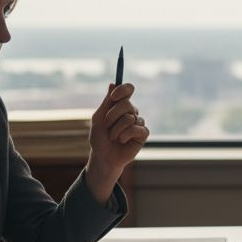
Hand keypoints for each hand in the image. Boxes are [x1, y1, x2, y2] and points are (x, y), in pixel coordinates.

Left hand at [85, 82, 149, 202]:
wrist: (103, 157)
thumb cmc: (100, 138)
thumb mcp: (98, 118)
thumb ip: (106, 102)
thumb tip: (112, 84)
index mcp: (120, 105)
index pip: (128, 89)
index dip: (122, 90)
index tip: (113, 97)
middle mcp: (131, 111)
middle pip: (127, 104)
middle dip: (112, 115)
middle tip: (106, 125)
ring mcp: (138, 122)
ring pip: (129, 118)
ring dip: (116, 130)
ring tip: (113, 137)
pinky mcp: (143, 134)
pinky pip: (136, 129)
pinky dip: (125, 136)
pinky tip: (122, 141)